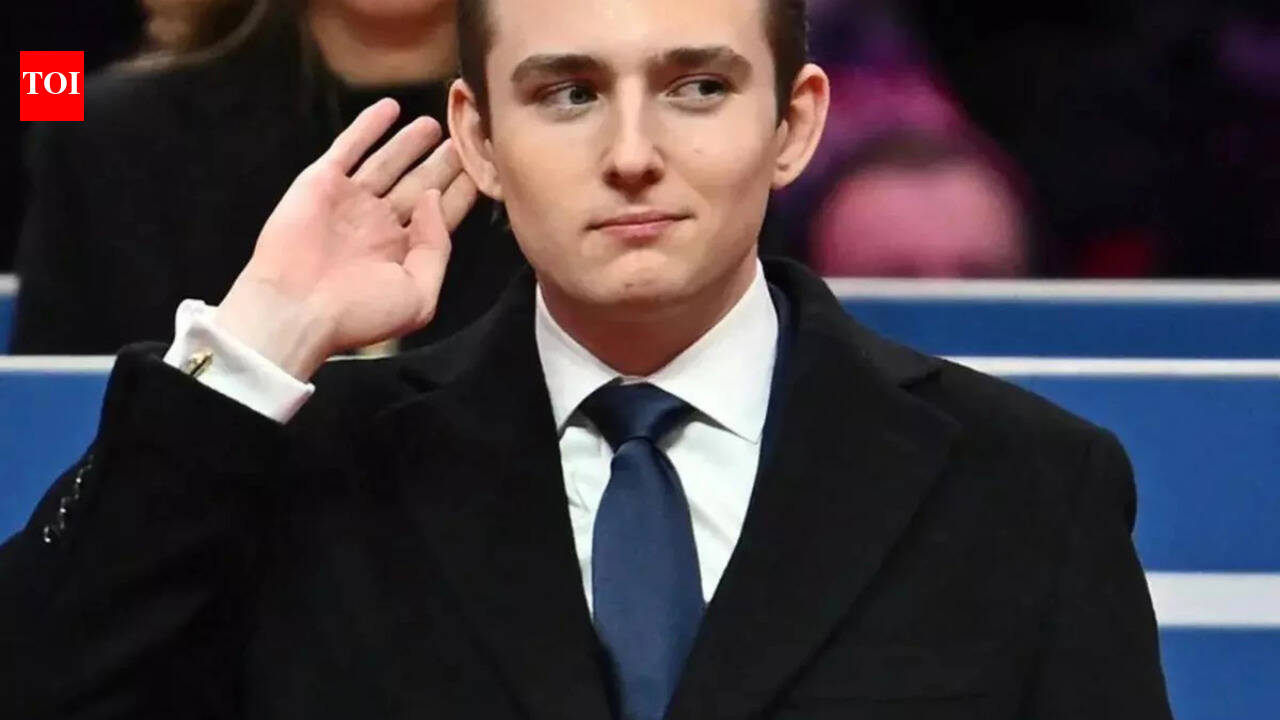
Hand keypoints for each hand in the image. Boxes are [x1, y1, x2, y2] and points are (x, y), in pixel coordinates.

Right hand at [214, 99, 477, 378]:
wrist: (296, 309)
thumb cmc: (359, 313)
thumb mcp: (419, 295)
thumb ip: (438, 248)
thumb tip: (436, 199)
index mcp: (404, 253)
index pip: (442, 215)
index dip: (462, 191)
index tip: (485, 167)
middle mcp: (380, 224)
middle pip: (420, 184)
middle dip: (442, 163)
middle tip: (467, 135)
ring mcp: (351, 201)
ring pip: (389, 162)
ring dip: (410, 142)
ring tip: (435, 123)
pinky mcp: (323, 182)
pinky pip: (349, 147)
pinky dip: (369, 126)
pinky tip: (390, 107)